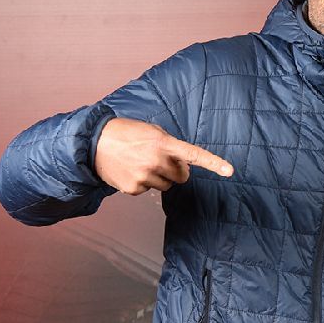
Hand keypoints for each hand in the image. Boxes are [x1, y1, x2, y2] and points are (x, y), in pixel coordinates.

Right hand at [94, 117, 232, 194]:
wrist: (94, 143)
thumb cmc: (127, 134)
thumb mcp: (152, 131)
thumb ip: (171, 146)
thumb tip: (184, 165)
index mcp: (163, 144)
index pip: (195, 155)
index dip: (214, 163)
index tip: (229, 171)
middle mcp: (156, 161)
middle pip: (182, 177)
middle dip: (176, 171)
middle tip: (161, 161)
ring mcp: (145, 176)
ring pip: (166, 185)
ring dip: (159, 177)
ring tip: (141, 163)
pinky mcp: (134, 188)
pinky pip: (149, 190)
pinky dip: (143, 182)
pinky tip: (131, 170)